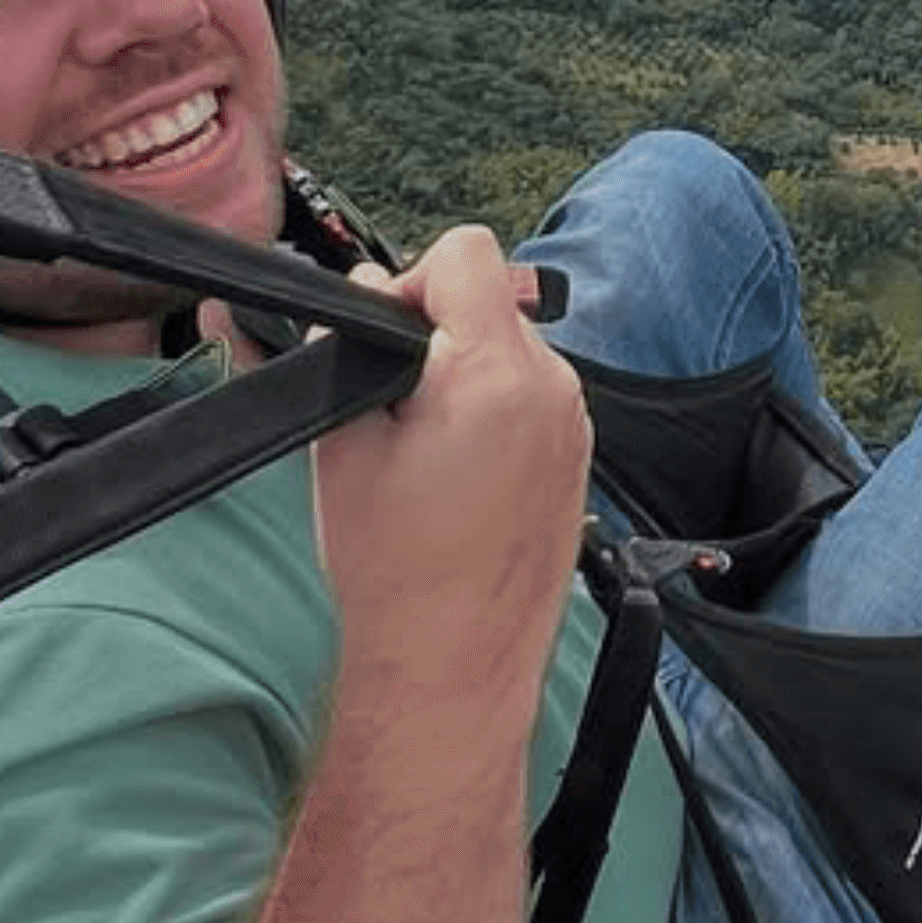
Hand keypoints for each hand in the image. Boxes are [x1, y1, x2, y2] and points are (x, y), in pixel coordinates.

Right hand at [219, 223, 579, 922]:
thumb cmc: (394, 571)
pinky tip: (452, 476)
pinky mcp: (578, 461)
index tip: (380, 330)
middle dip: (432, 334)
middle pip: (488, 305)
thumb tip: (354, 301)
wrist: (450, 666)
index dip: (409, 280)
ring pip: (509, 354)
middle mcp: (553, 390)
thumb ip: (349, 353)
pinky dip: (490, 415)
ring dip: (461, 377)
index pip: (465, 256)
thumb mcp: (343, 445)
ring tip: (417, 453)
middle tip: (386, 404)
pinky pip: (530, 401)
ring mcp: (574, 428)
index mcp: (496, 373)